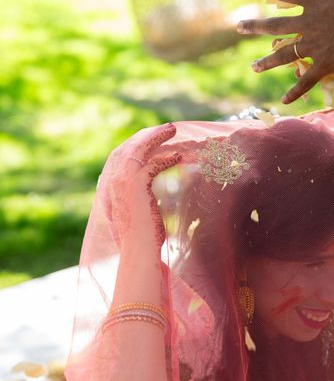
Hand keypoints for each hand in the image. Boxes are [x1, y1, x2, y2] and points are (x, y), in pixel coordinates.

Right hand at [107, 123, 181, 249]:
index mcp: (108, 187)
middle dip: (147, 135)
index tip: (151, 139)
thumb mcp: (134, 214)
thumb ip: (135, 199)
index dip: (136, 145)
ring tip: (173, 130)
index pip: (118, 156)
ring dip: (156, 137)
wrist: (137, 252)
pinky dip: (166, 158)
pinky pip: (152, 163)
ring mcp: (120, 181)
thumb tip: (145, 195)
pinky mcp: (135, 184)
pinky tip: (178, 157)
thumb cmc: (140, 240)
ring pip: (138, 149)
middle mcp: (110, 181)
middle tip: (166, 129)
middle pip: (127, 148)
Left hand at [237, 0, 333, 103]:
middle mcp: (309, 24)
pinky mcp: (324, 64)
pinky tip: (284, 101)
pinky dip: (295, 92)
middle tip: (239, 27)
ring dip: (267, 61)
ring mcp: (314, 45)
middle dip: (255, 26)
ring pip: (284, 55)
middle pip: (275, 25)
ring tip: (254, 67)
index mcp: (315, 2)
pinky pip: (306, 81)